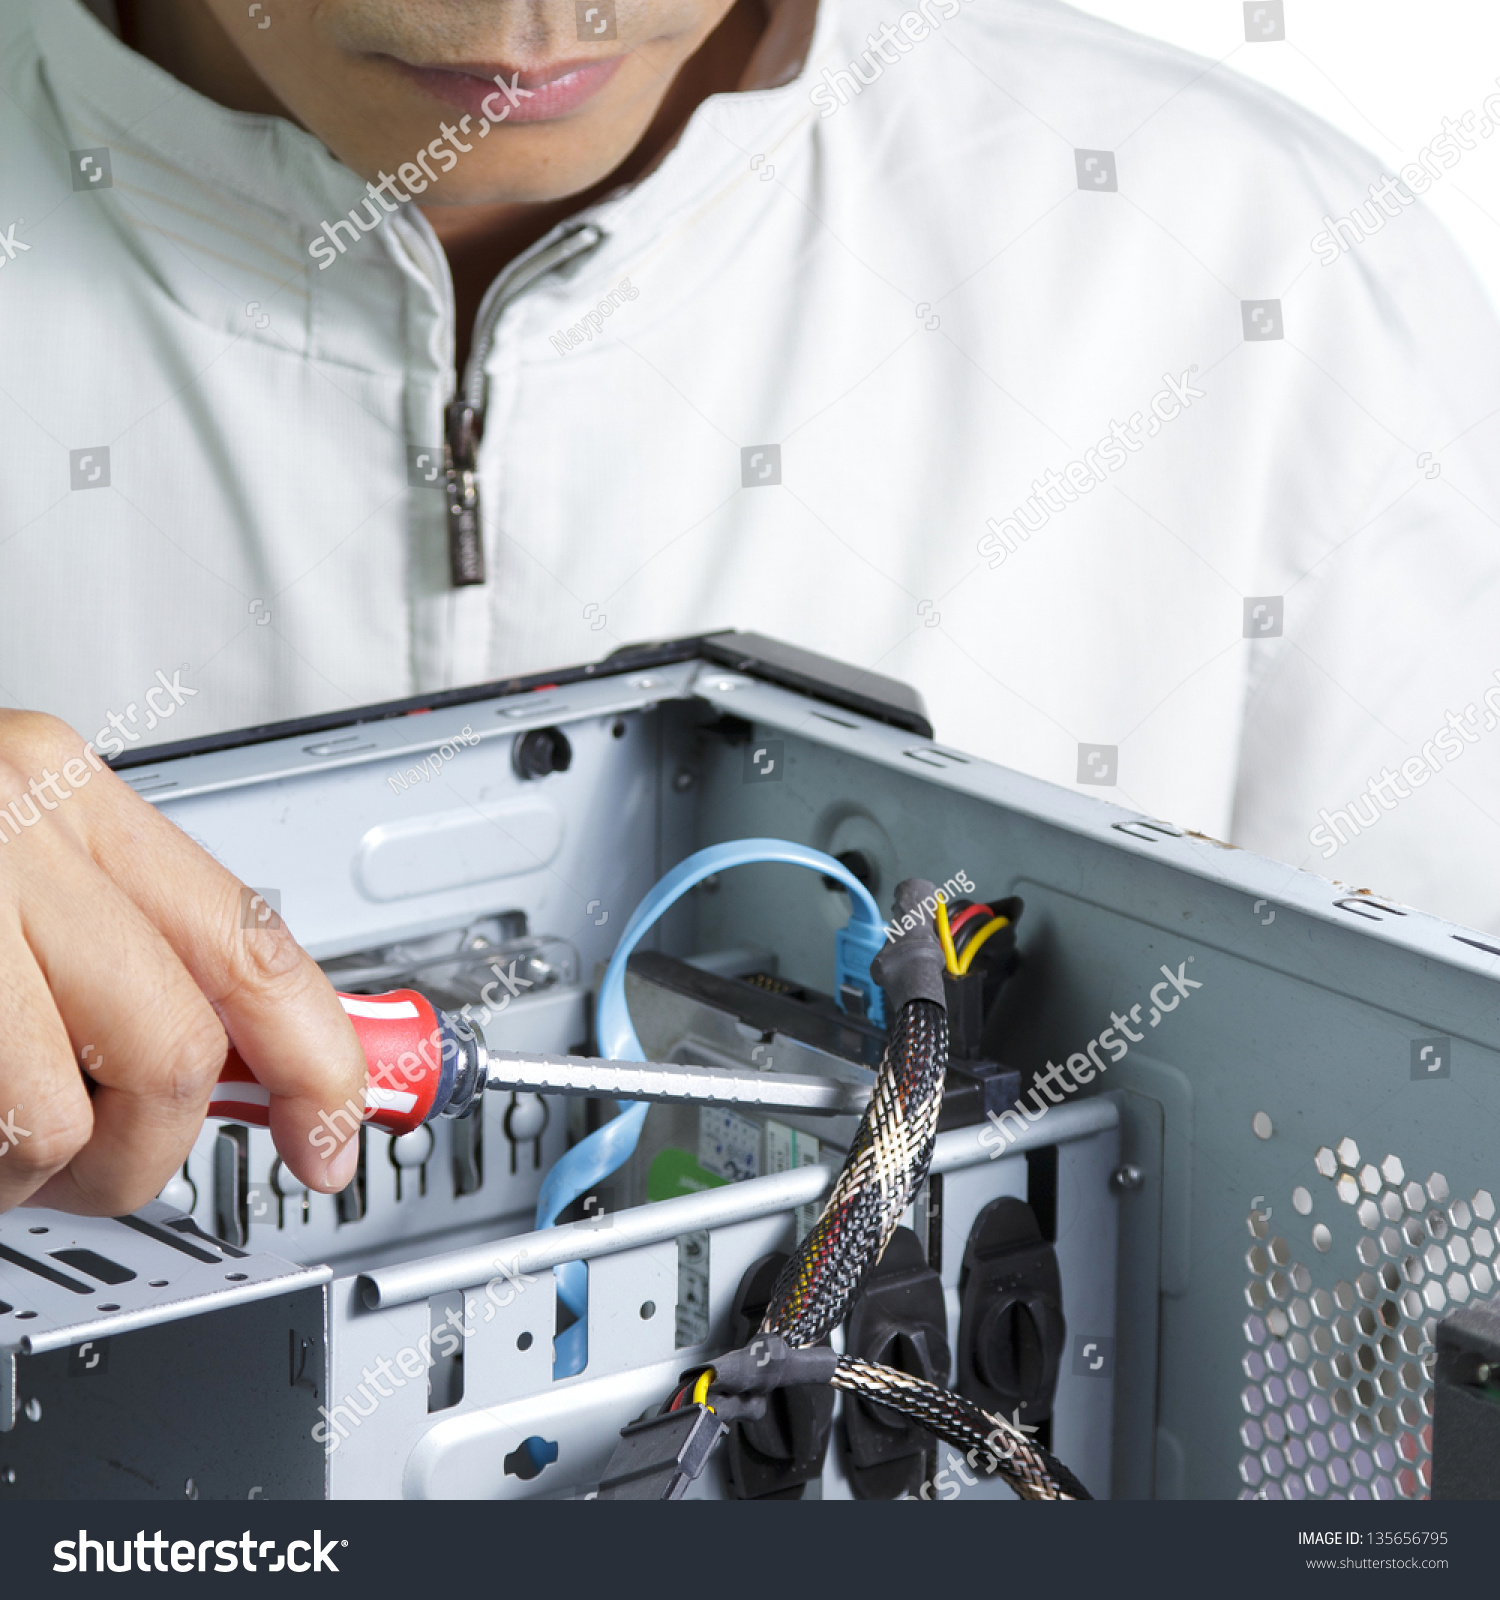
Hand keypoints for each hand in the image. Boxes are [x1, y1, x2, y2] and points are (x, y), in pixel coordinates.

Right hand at [0, 711, 366, 1214]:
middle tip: (106, 1159)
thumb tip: (254, 1054)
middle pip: (168, 1049)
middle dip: (150, 1146)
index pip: (249, 941)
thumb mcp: (14, 854)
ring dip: (28, 1167)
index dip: (317, 1058)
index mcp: (58, 789)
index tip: (337, 1132)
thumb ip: (129, 938)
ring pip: (51, 1119)